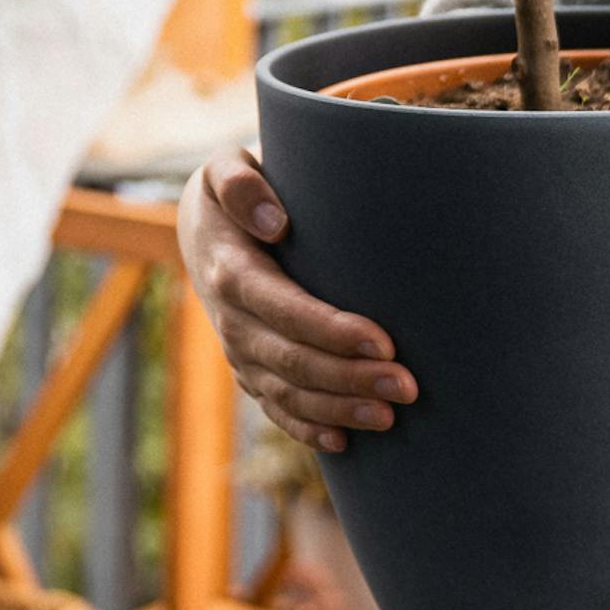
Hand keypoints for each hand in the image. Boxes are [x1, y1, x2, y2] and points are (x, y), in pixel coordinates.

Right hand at [178, 149, 416, 453]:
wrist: (201, 226)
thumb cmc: (232, 190)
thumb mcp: (225, 167)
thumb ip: (242, 184)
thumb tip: (276, 222)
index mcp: (230, 273)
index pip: (284, 310)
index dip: (332, 331)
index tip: (384, 341)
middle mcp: (232, 321)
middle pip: (292, 362)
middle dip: (351, 378)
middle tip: (407, 387)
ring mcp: (239, 351)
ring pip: (288, 394)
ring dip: (339, 409)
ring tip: (391, 416)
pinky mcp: (249, 368)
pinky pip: (275, 408)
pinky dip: (308, 428)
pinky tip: (347, 442)